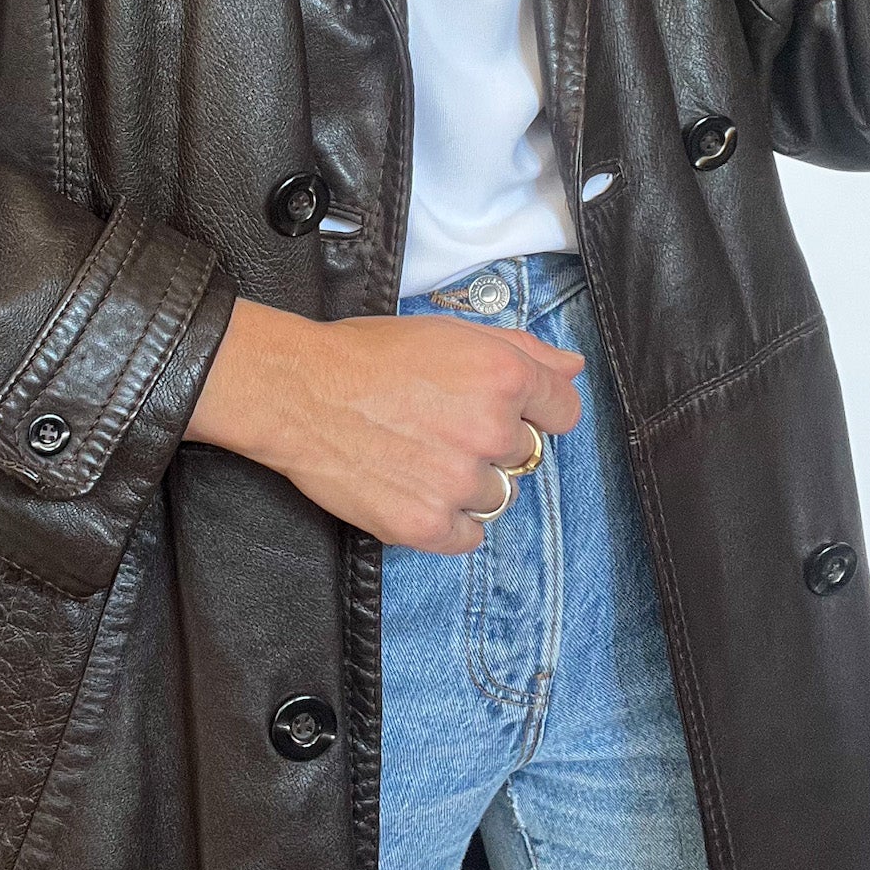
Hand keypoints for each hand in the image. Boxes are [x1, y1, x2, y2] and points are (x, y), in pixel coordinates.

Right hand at [183, 296, 583, 552]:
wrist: (298, 391)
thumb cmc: (366, 357)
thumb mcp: (449, 333)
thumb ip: (521, 349)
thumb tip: (571, 367)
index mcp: (503, 375)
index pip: (563, 411)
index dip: (534, 410)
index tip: (504, 410)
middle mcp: (490, 429)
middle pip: (525, 456)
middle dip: (491, 444)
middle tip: (439, 426)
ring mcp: (460, 481)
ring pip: (498, 497)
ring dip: (468, 483)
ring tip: (419, 456)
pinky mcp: (427, 524)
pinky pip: (468, 536)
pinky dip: (446, 520)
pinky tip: (413, 487)